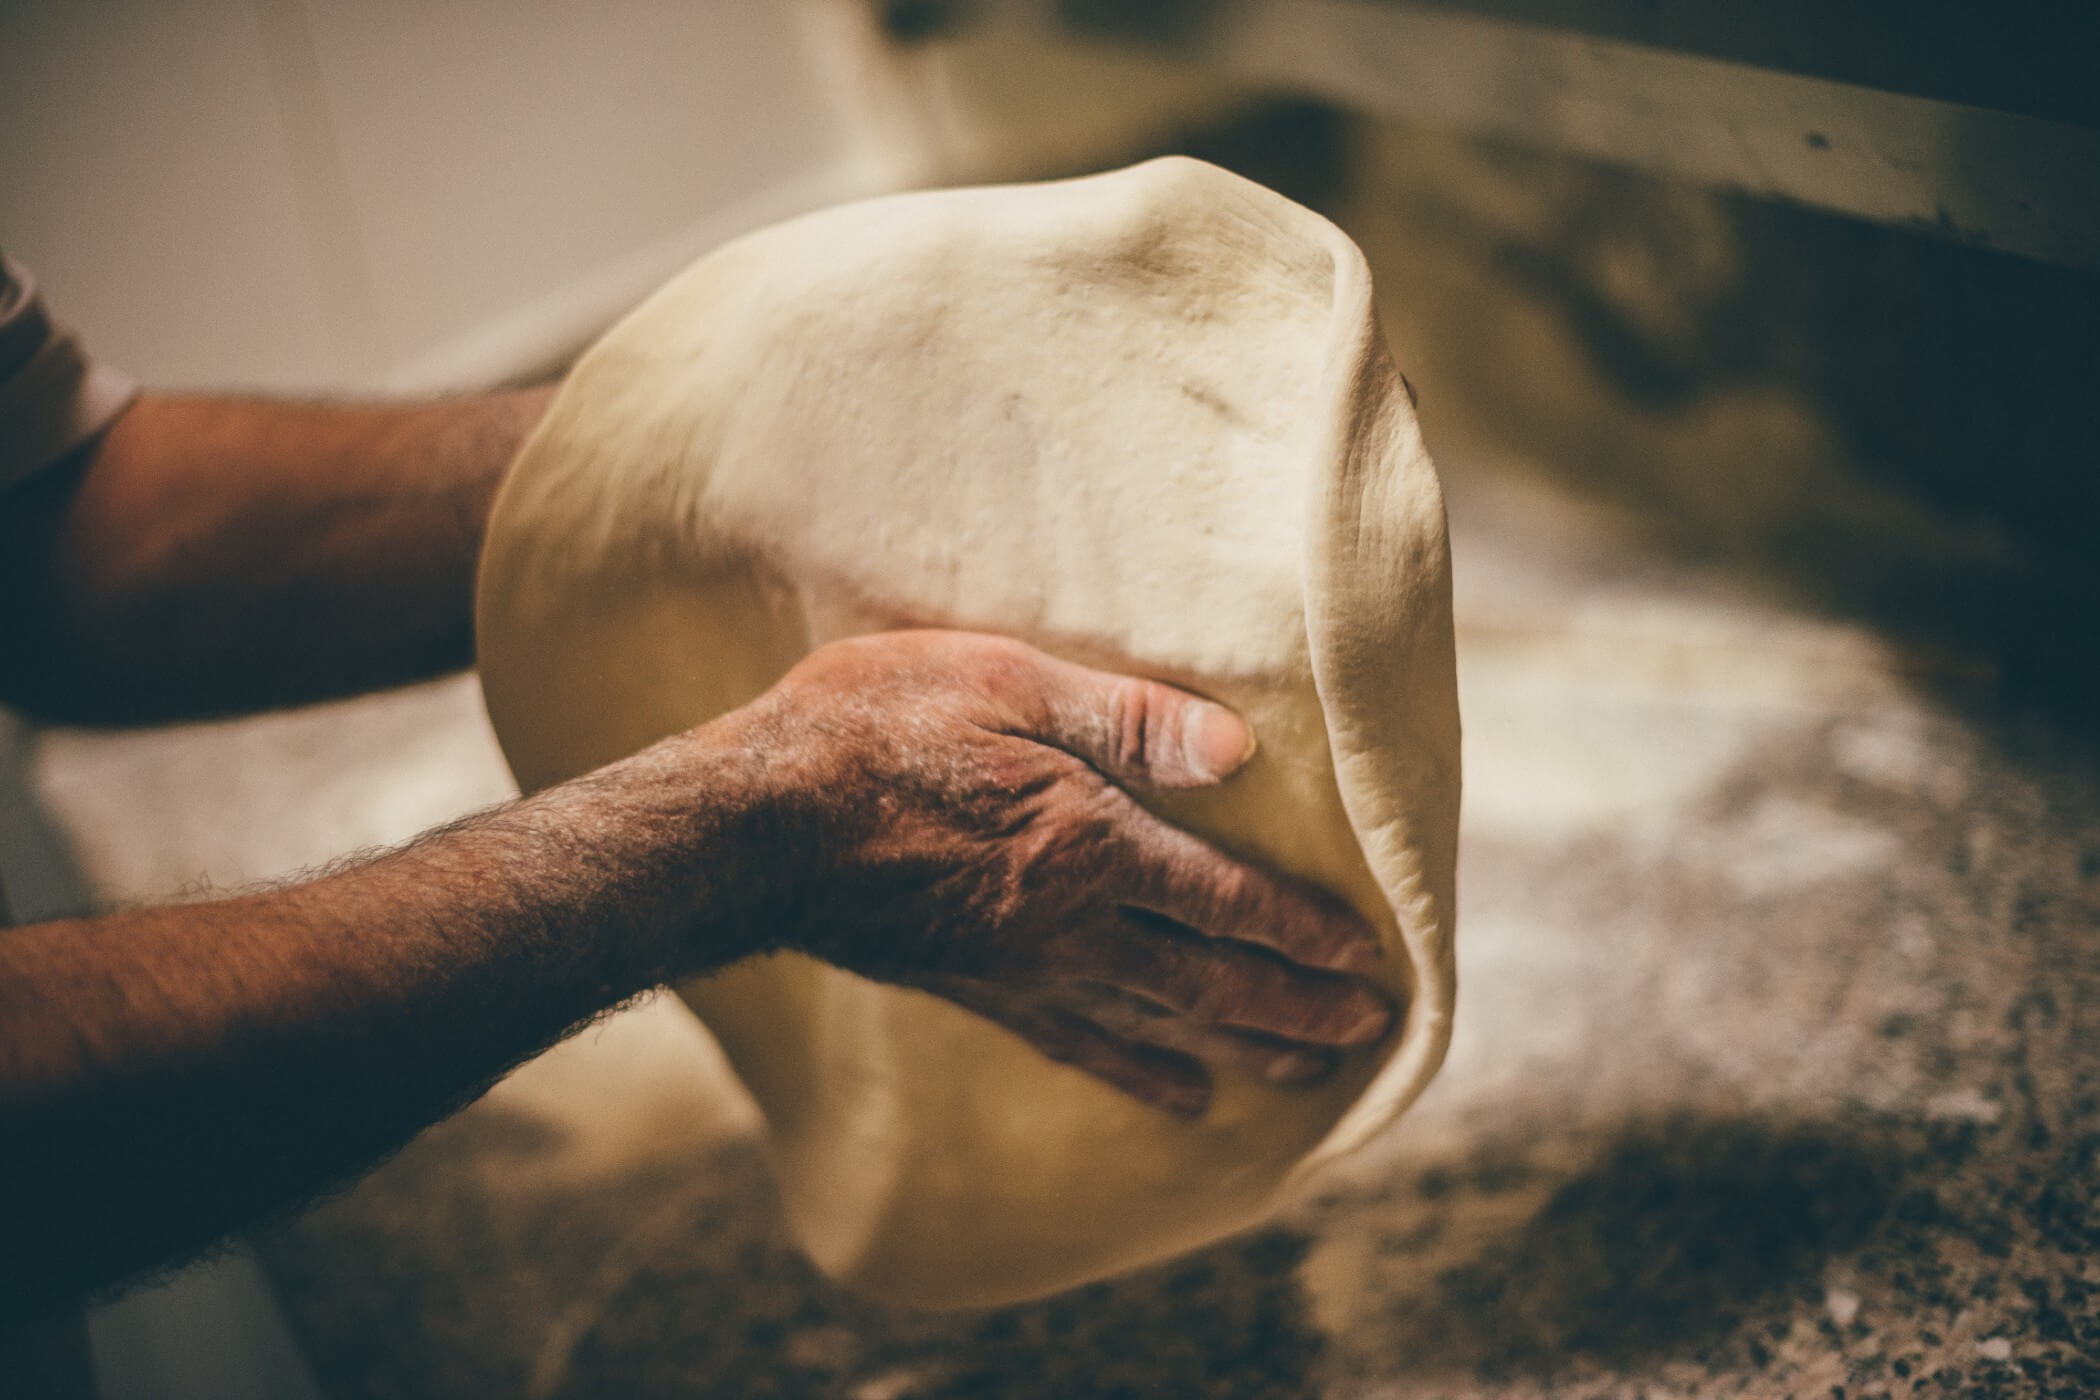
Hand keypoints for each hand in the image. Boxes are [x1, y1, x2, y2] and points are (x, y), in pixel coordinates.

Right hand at [732, 630, 1395, 1116]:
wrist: (754, 829)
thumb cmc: (872, 730)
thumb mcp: (1000, 683)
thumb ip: (1124, 719)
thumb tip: (1239, 750)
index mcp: (1090, 841)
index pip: (1227, 900)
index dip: (1303, 931)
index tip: (1367, 960)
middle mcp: (1072, 922)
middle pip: (1212, 979)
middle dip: (1297, 1006)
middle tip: (1372, 1032)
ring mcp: (1024, 968)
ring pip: (1160, 1023)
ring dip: (1242, 1048)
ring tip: (1311, 1074)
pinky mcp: (977, 991)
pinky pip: (1078, 1045)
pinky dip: (1139, 1073)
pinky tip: (1178, 1095)